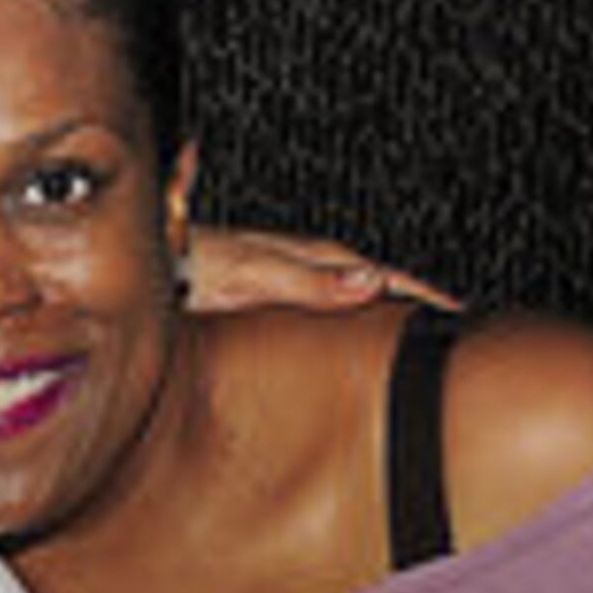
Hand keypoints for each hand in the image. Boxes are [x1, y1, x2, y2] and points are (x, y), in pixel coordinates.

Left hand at [184, 225, 457, 314]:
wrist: (133, 267)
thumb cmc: (182, 268)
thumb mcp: (250, 276)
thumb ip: (309, 282)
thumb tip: (373, 283)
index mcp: (304, 258)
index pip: (379, 275)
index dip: (419, 295)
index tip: (458, 313)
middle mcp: (293, 263)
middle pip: (367, 281)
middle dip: (408, 301)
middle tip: (449, 329)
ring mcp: (272, 276)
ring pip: (340, 293)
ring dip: (374, 308)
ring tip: (405, 334)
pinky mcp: (250, 293)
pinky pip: (312, 305)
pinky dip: (337, 315)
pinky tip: (335, 334)